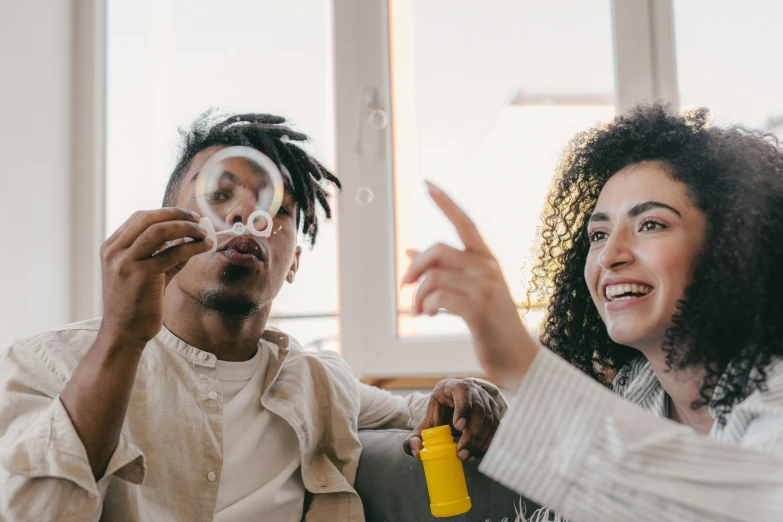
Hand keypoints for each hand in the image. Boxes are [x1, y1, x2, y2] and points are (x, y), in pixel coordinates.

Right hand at [99, 208, 211, 347]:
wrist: (124, 332)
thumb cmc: (137, 303)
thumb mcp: (144, 272)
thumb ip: (163, 252)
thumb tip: (193, 234)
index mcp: (111, 247)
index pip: (140, 217)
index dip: (167, 213)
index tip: (188, 216)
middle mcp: (114, 251)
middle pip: (149, 218)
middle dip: (177, 214)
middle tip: (198, 219)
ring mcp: (125, 262)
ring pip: (160, 231)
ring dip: (186, 227)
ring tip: (203, 232)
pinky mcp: (141, 275)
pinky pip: (172, 253)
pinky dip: (192, 246)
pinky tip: (205, 246)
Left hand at [401, 182, 538, 391]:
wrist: (517, 358)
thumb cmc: (491, 324)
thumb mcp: (470, 291)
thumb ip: (444, 271)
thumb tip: (410, 252)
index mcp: (487, 260)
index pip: (465, 222)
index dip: (445, 202)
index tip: (426, 183)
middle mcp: (487, 268)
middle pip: (438, 250)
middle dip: (415, 267)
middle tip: (405, 286)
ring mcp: (484, 288)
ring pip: (434, 276)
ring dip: (418, 295)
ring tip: (418, 310)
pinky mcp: (478, 310)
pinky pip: (438, 297)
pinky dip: (425, 306)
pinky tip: (428, 316)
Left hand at [403, 378, 499, 460]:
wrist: (453, 407)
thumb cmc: (439, 414)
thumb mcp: (425, 423)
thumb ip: (414, 438)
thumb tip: (417, 453)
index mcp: (453, 387)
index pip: (462, 392)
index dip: (462, 408)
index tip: (458, 427)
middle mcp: (474, 390)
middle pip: (478, 410)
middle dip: (471, 434)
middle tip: (461, 453)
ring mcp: (486, 400)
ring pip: (490, 420)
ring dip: (480, 441)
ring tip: (467, 456)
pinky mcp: (495, 412)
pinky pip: (496, 429)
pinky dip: (487, 443)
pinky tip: (475, 454)